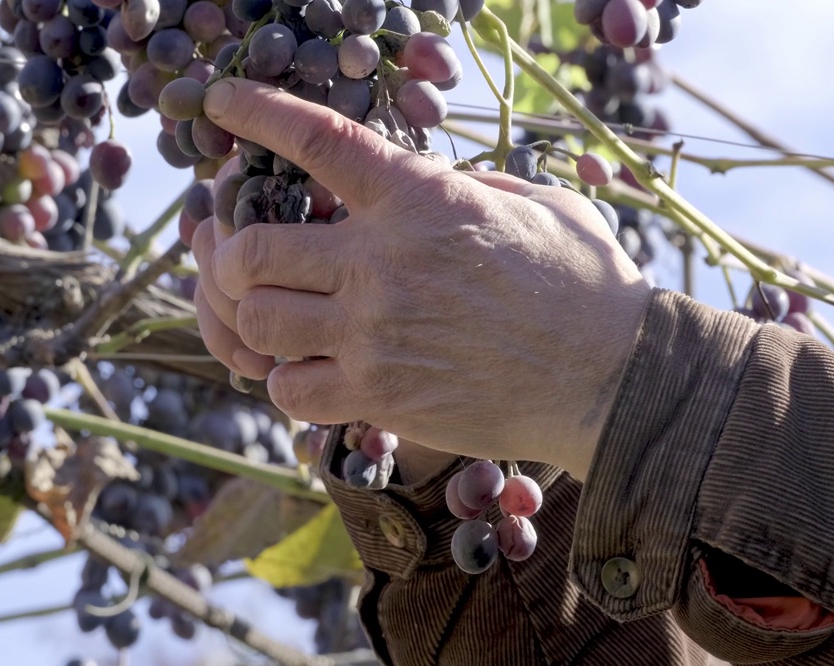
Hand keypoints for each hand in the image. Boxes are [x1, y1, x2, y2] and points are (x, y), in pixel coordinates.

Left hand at [192, 78, 651, 477]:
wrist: (613, 378)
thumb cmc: (586, 284)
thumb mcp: (536, 204)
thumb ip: (467, 186)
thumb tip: (430, 182)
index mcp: (420, 199)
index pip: (316, 140)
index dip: (256, 113)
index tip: (220, 101)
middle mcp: (383, 263)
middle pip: (250, 248)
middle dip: (227, 248)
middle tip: (233, 251)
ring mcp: (375, 335)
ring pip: (256, 320)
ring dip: (248, 315)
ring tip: (265, 312)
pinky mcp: (380, 396)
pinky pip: (288, 390)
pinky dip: (284, 380)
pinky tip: (305, 370)